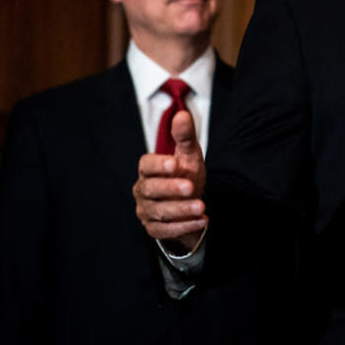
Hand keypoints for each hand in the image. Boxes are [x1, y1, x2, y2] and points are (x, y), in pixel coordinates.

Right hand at [133, 109, 207, 250]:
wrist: (189, 202)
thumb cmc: (185, 175)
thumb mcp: (189, 155)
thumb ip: (185, 137)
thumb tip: (183, 114)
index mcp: (149, 170)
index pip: (146, 165)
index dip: (158, 165)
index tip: (174, 163)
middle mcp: (143, 191)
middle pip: (151, 190)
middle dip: (171, 189)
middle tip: (190, 187)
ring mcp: (146, 211)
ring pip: (159, 212)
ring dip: (181, 210)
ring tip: (201, 207)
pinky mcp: (154, 228)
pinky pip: (165, 230)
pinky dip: (184, 226)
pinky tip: (201, 221)